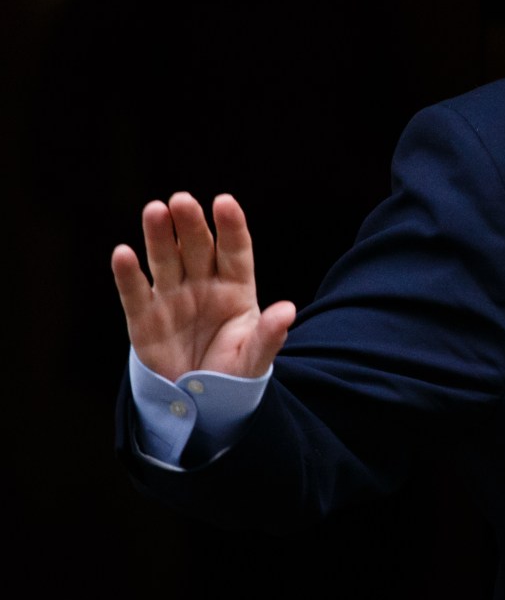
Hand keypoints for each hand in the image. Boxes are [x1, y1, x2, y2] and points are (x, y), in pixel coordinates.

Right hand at [112, 192, 294, 381]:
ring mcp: (172, 297)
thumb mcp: (254, 358)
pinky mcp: (144, 317)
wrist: (199, 400)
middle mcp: (203, 284)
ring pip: (165, 260)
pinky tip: (122, 253)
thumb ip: (269, 335)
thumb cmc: (233, 372)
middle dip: (190, 224)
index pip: (235, 250)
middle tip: (181, 200)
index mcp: (236, 288)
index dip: (230, 226)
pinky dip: (128, 274)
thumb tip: (287, 311)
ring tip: (154, 210)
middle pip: (197, 247)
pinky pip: (136, 292)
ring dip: (159, 236)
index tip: (224, 202)